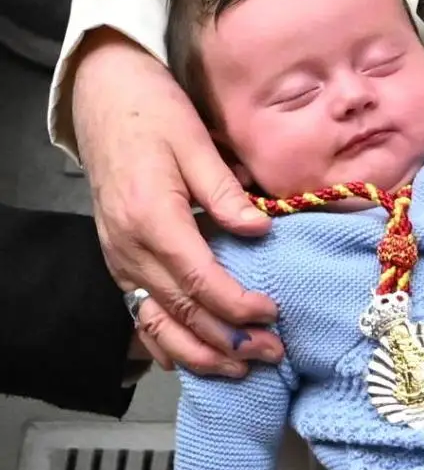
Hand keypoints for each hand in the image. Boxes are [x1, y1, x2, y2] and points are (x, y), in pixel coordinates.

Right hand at [71, 29, 281, 374]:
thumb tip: (261, 232)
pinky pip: (138, 311)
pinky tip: (188, 359)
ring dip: (197, 351)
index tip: (272, 314)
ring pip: (155, 322)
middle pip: (180, 310)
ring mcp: (119, 258)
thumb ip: (226, 193)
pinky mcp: (118, 259)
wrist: (104, 100)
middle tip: (269, 354)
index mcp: (153, 219)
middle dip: (226, 340)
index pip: (199, 280)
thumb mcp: (196, 143)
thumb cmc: (154, 114)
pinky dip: (163, 341)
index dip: (237, 305)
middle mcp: (129, 248)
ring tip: (238, 369)